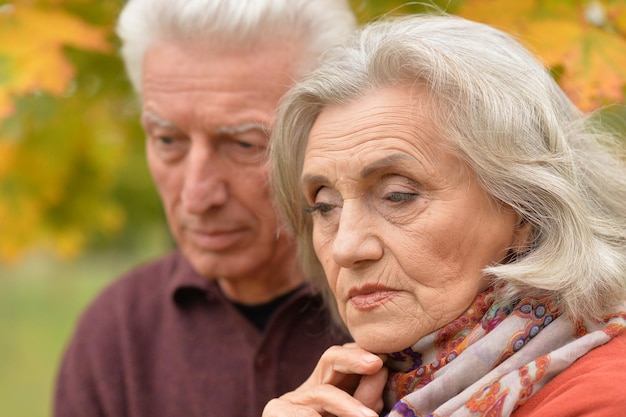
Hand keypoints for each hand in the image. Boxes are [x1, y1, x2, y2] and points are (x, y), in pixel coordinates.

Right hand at [262, 343, 387, 416]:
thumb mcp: (352, 415)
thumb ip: (366, 399)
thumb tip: (381, 372)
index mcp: (331, 388)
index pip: (346, 360)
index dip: (362, 355)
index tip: (384, 359)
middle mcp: (310, 390)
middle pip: (330, 359)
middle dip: (354, 358)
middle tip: (377, 364)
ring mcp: (291, 402)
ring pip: (323, 393)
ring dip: (349, 406)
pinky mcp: (275, 412)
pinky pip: (306, 415)